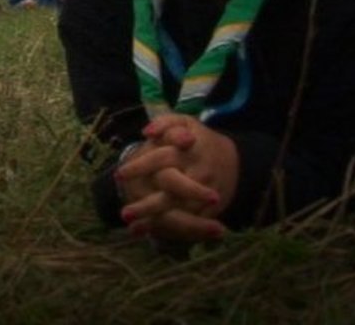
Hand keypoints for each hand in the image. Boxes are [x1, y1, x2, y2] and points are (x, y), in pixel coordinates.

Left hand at [115, 115, 238, 240]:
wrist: (235, 160)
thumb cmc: (199, 139)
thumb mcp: (185, 122)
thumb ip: (165, 123)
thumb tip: (147, 132)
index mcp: (187, 151)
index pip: (161, 159)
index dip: (140, 166)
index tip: (119, 175)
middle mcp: (197, 174)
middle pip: (172, 191)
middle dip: (149, 204)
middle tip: (125, 213)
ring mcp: (205, 195)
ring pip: (179, 210)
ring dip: (156, 220)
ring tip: (132, 227)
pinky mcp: (210, 210)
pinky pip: (189, 222)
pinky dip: (168, 230)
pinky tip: (143, 232)